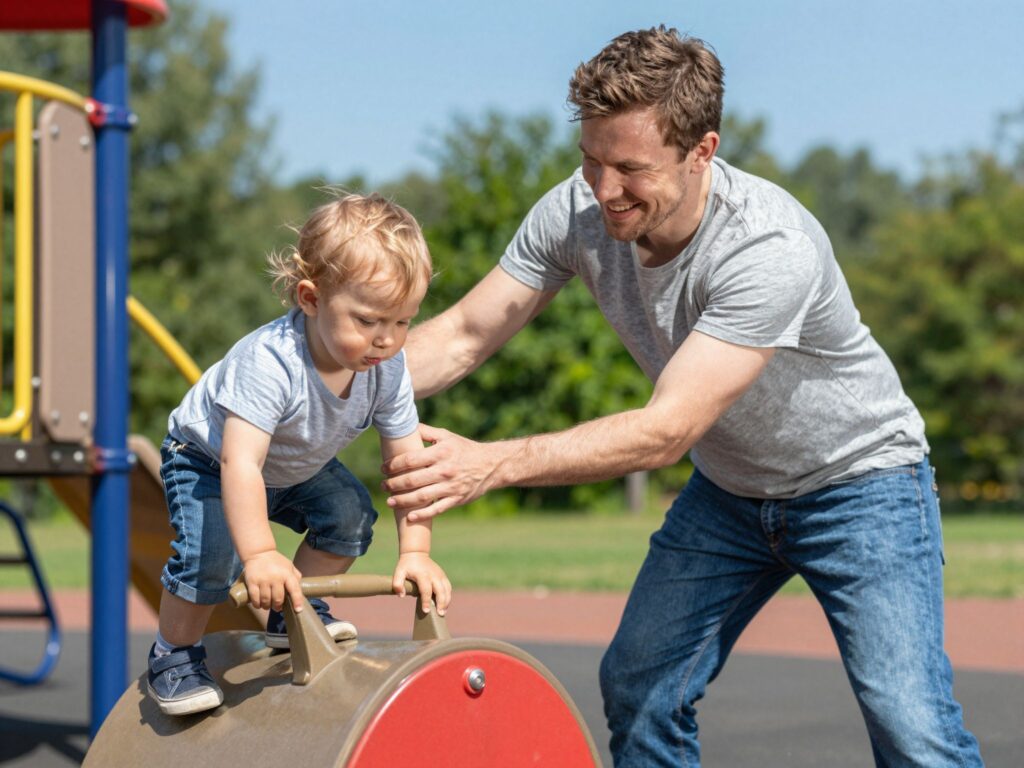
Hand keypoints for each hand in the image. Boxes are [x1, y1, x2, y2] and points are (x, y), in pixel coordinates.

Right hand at [242, 550, 303, 611]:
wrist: (259, 553)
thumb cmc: (276, 561)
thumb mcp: (289, 566)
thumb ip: (295, 577)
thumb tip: (300, 591)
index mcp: (287, 574)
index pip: (294, 589)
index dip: (297, 601)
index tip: (298, 610)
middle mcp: (276, 577)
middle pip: (278, 599)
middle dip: (278, 606)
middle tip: (277, 607)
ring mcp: (263, 580)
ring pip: (266, 601)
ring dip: (267, 606)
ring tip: (268, 605)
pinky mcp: (252, 582)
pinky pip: (255, 598)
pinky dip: (257, 604)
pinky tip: (259, 604)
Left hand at [382, 424, 500, 521]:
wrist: (491, 465)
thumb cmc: (464, 449)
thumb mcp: (446, 436)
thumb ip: (425, 432)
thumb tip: (404, 424)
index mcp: (441, 453)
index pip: (410, 460)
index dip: (393, 465)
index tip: (383, 468)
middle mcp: (445, 470)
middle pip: (412, 480)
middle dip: (393, 484)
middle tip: (383, 485)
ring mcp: (451, 487)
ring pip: (421, 497)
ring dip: (402, 500)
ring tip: (389, 501)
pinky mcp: (457, 499)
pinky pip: (437, 509)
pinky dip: (422, 514)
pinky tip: (409, 516)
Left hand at [392, 552, 451, 615]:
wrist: (416, 553)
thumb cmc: (406, 565)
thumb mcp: (398, 572)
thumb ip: (397, 583)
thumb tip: (401, 596)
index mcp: (422, 574)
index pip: (426, 589)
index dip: (426, 601)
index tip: (426, 611)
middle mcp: (433, 575)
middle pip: (440, 590)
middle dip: (441, 603)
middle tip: (440, 614)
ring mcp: (440, 575)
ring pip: (447, 589)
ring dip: (446, 601)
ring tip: (443, 612)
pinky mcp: (443, 576)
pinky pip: (448, 587)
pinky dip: (448, 596)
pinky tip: (445, 605)